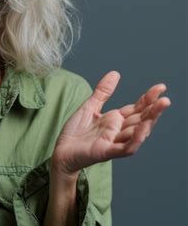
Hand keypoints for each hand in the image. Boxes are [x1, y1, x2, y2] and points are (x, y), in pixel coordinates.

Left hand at [51, 71, 170, 176]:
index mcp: (115, 120)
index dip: (148, 99)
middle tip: (165, 99)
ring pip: (137, 133)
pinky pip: (125, 148)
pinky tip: (141, 130)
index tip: (160, 87)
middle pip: (140, 120)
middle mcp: (118, 131)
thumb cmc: (75, 132)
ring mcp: (113, 142)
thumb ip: (103, 92)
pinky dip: (134, 140)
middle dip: (154, 110)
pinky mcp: (106, 152)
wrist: (61, 151)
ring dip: (149, 122)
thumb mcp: (90, 107)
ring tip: (159, 109)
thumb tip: (115, 73)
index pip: (137, 108)